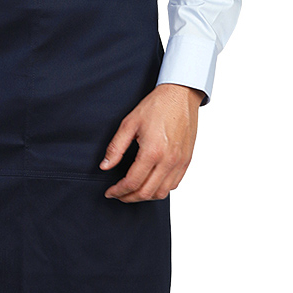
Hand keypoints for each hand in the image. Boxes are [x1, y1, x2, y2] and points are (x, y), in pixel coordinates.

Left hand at [99, 83, 203, 201]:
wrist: (181, 95)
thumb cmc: (156, 106)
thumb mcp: (129, 123)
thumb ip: (116, 147)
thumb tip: (105, 166)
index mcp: (152, 151)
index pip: (133, 182)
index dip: (118, 191)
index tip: (110, 192)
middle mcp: (168, 160)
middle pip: (147, 192)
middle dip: (129, 198)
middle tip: (118, 195)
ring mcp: (180, 162)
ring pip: (162, 193)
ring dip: (145, 196)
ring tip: (133, 192)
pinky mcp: (187, 160)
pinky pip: (174, 184)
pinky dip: (161, 190)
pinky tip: (151, 184)